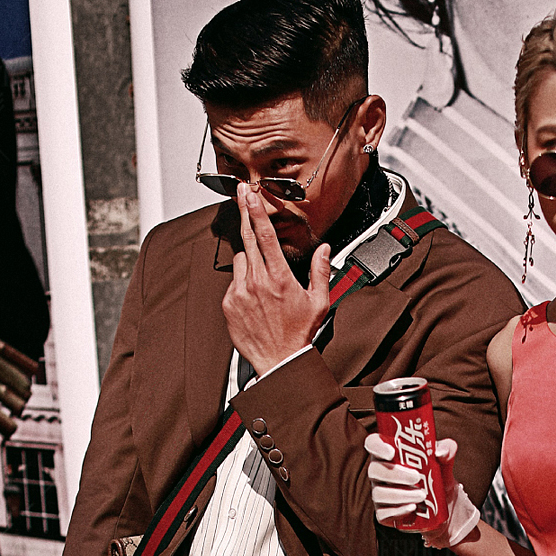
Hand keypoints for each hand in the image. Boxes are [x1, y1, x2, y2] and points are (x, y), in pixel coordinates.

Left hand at [221, 189, 329, 375]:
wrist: (279, 361)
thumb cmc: (299, 334)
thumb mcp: (319, 302)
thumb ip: (321, 271)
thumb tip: (325, 249)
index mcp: (280, 278)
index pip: (266, 235)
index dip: (256, 210)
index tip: (250, 194)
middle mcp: (258, 282)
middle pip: (247, 237)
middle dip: (245, 214)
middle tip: (242, 197)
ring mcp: (241, 292)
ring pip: (240, 259)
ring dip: (249, 259)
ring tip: (261, 276)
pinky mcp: (230, 303)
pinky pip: (233, 281)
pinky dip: (242, 281)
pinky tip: (254, 295)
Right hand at [363, 434, 479, 548]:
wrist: (445, 505)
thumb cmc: (438, 476)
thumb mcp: (446, 461)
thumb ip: (447, 449)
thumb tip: (440, 452)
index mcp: (389, 454)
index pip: (373, 443)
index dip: (377, 446)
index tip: (392, 452)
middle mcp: (380, 473)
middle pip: (375, 470)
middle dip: (395, 474)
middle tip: (416, 477)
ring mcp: (380, 493)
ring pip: (379, 493)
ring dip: (400, 494)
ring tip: (422, 495)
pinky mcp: (384, 513)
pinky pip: (384, 513)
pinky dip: (398, 511)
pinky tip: (412, 508)